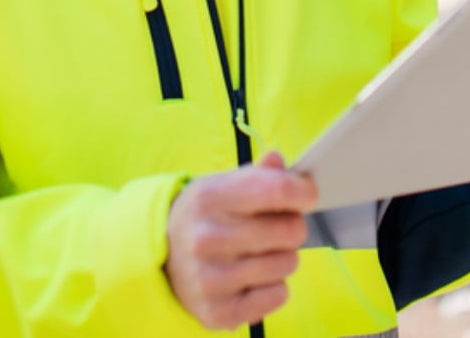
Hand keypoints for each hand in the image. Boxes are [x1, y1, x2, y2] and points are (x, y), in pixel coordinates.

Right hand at [164, 151, 315, 328]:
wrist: (162, 259)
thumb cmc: (204, 218)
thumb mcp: (221, 187)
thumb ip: (256, 175)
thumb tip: (277, 160)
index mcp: (208, 198)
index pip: (278, 190)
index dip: (303, 191)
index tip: (307, 194)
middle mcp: (206, 238)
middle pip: (290, 230)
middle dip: (293, 227)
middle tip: (278, 228)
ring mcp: (211, 278)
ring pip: (288, 263)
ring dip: (283, 258)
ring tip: (259, 253)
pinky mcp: (220, 311)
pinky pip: (279, 294)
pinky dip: (273, 287)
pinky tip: (252, 278)